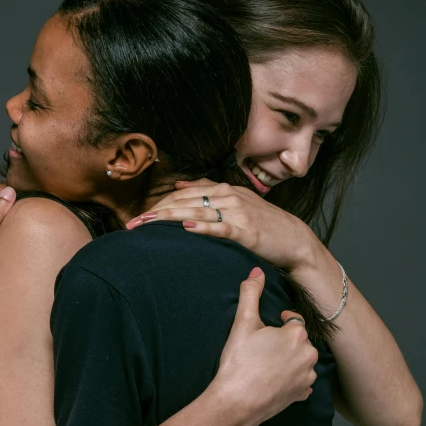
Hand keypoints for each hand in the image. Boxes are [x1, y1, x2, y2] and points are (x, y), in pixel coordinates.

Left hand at [126, 179, 315, 271]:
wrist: (293, 239)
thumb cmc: (263, 224)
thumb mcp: (236, 203)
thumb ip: (209, 193)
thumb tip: (180, 186)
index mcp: (223, 190)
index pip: (183, 195)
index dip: (158, 205)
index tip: (137, 217)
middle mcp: (228, 197)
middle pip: (185, 202)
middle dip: (155, 213)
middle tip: (132, 224)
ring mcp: (238, 213)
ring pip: (198, 212)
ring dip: (169, 218)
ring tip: (147, 225)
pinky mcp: (246, 231)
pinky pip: (221, 227)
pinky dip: (203, 227)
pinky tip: (186, 228)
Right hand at [213, 268, 317, 425]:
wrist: (235, 403)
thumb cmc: (239, 362)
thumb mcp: (242, 323)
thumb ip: (250, 293)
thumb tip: (257, 271)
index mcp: (297, 334)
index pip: (294, 319)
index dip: (280, 322)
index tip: (266, 329)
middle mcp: (309, 355)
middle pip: (299, 340)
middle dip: (284, 341)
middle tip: (263, 347)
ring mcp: (307, 377)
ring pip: (302, 360)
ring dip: (289, 359)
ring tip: (266, 364)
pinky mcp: (302, 395)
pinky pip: (301, 381)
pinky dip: (291, 378)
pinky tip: (273, 379)